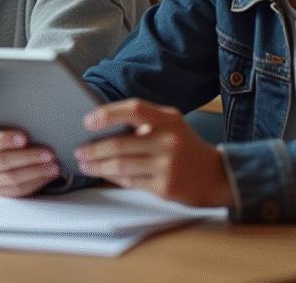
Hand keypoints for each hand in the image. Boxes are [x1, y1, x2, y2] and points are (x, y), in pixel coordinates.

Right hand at [0, 113, 58, 196]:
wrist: (8, 146)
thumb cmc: (10, 126)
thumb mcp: (7, 115)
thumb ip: (11, 113)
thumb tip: (32, 113)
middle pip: (0, 157)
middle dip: (26, 156)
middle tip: (47, 152)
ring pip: (11, 176)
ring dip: (35, 171)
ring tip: (53, 165)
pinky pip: (16, 189)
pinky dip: (35, 182)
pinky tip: (48, 174)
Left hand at [74, 98, 232, 208]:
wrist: (217, 176)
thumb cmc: (185, 148)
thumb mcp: (171, 126)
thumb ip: (143, 123)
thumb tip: (101, 127)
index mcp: (168, 119)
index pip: (134, 109)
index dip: (108, 113)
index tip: (88, 120)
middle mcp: (168, 140)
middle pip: (120, 143)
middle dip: (93, 148)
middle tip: (78, 150)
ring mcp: (167, 165)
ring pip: (120, 165)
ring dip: (97, 165)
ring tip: (84, 163)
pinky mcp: (165, 187)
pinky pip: (129, 181)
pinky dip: (112, 177)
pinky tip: (103, 174)